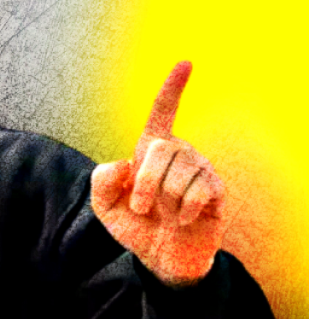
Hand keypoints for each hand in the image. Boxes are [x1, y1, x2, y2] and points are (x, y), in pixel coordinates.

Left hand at [91, 61, 225, 287]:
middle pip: (160, 149)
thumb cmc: (134, 225)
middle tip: (141, 206)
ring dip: (164, 202)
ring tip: (166, 214)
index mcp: (151, 148)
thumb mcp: (103, 205)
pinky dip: (182, 212)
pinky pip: (198, 193)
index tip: (187, 62)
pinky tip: (183, 220)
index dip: (173, 87)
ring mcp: (201, 169)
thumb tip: (125, 164)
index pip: (163, 111)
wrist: (160, 256)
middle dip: (145, 184)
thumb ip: (100, 181)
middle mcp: (180, 152)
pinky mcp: (217, 191)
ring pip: (178, 174)